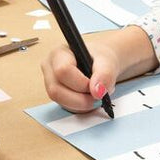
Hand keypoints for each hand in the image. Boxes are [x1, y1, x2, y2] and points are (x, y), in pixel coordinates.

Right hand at [40, 26, 157, 112]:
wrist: (106, 59)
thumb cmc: (104, 55)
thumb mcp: (109, 61)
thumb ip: (104, 74)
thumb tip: (98, 91)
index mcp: (59, 53)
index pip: (62, 72)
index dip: (80, 83)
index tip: (96, 87)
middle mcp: (49, 67)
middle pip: (56, 90)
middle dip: (79, 98)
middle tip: (99, 97)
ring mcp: (51, 81)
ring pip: (59, 101)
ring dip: (80, 104)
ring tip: (96, 97)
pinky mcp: (58, 92)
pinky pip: (64, 105)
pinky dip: (79, 106)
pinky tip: (90, 100)